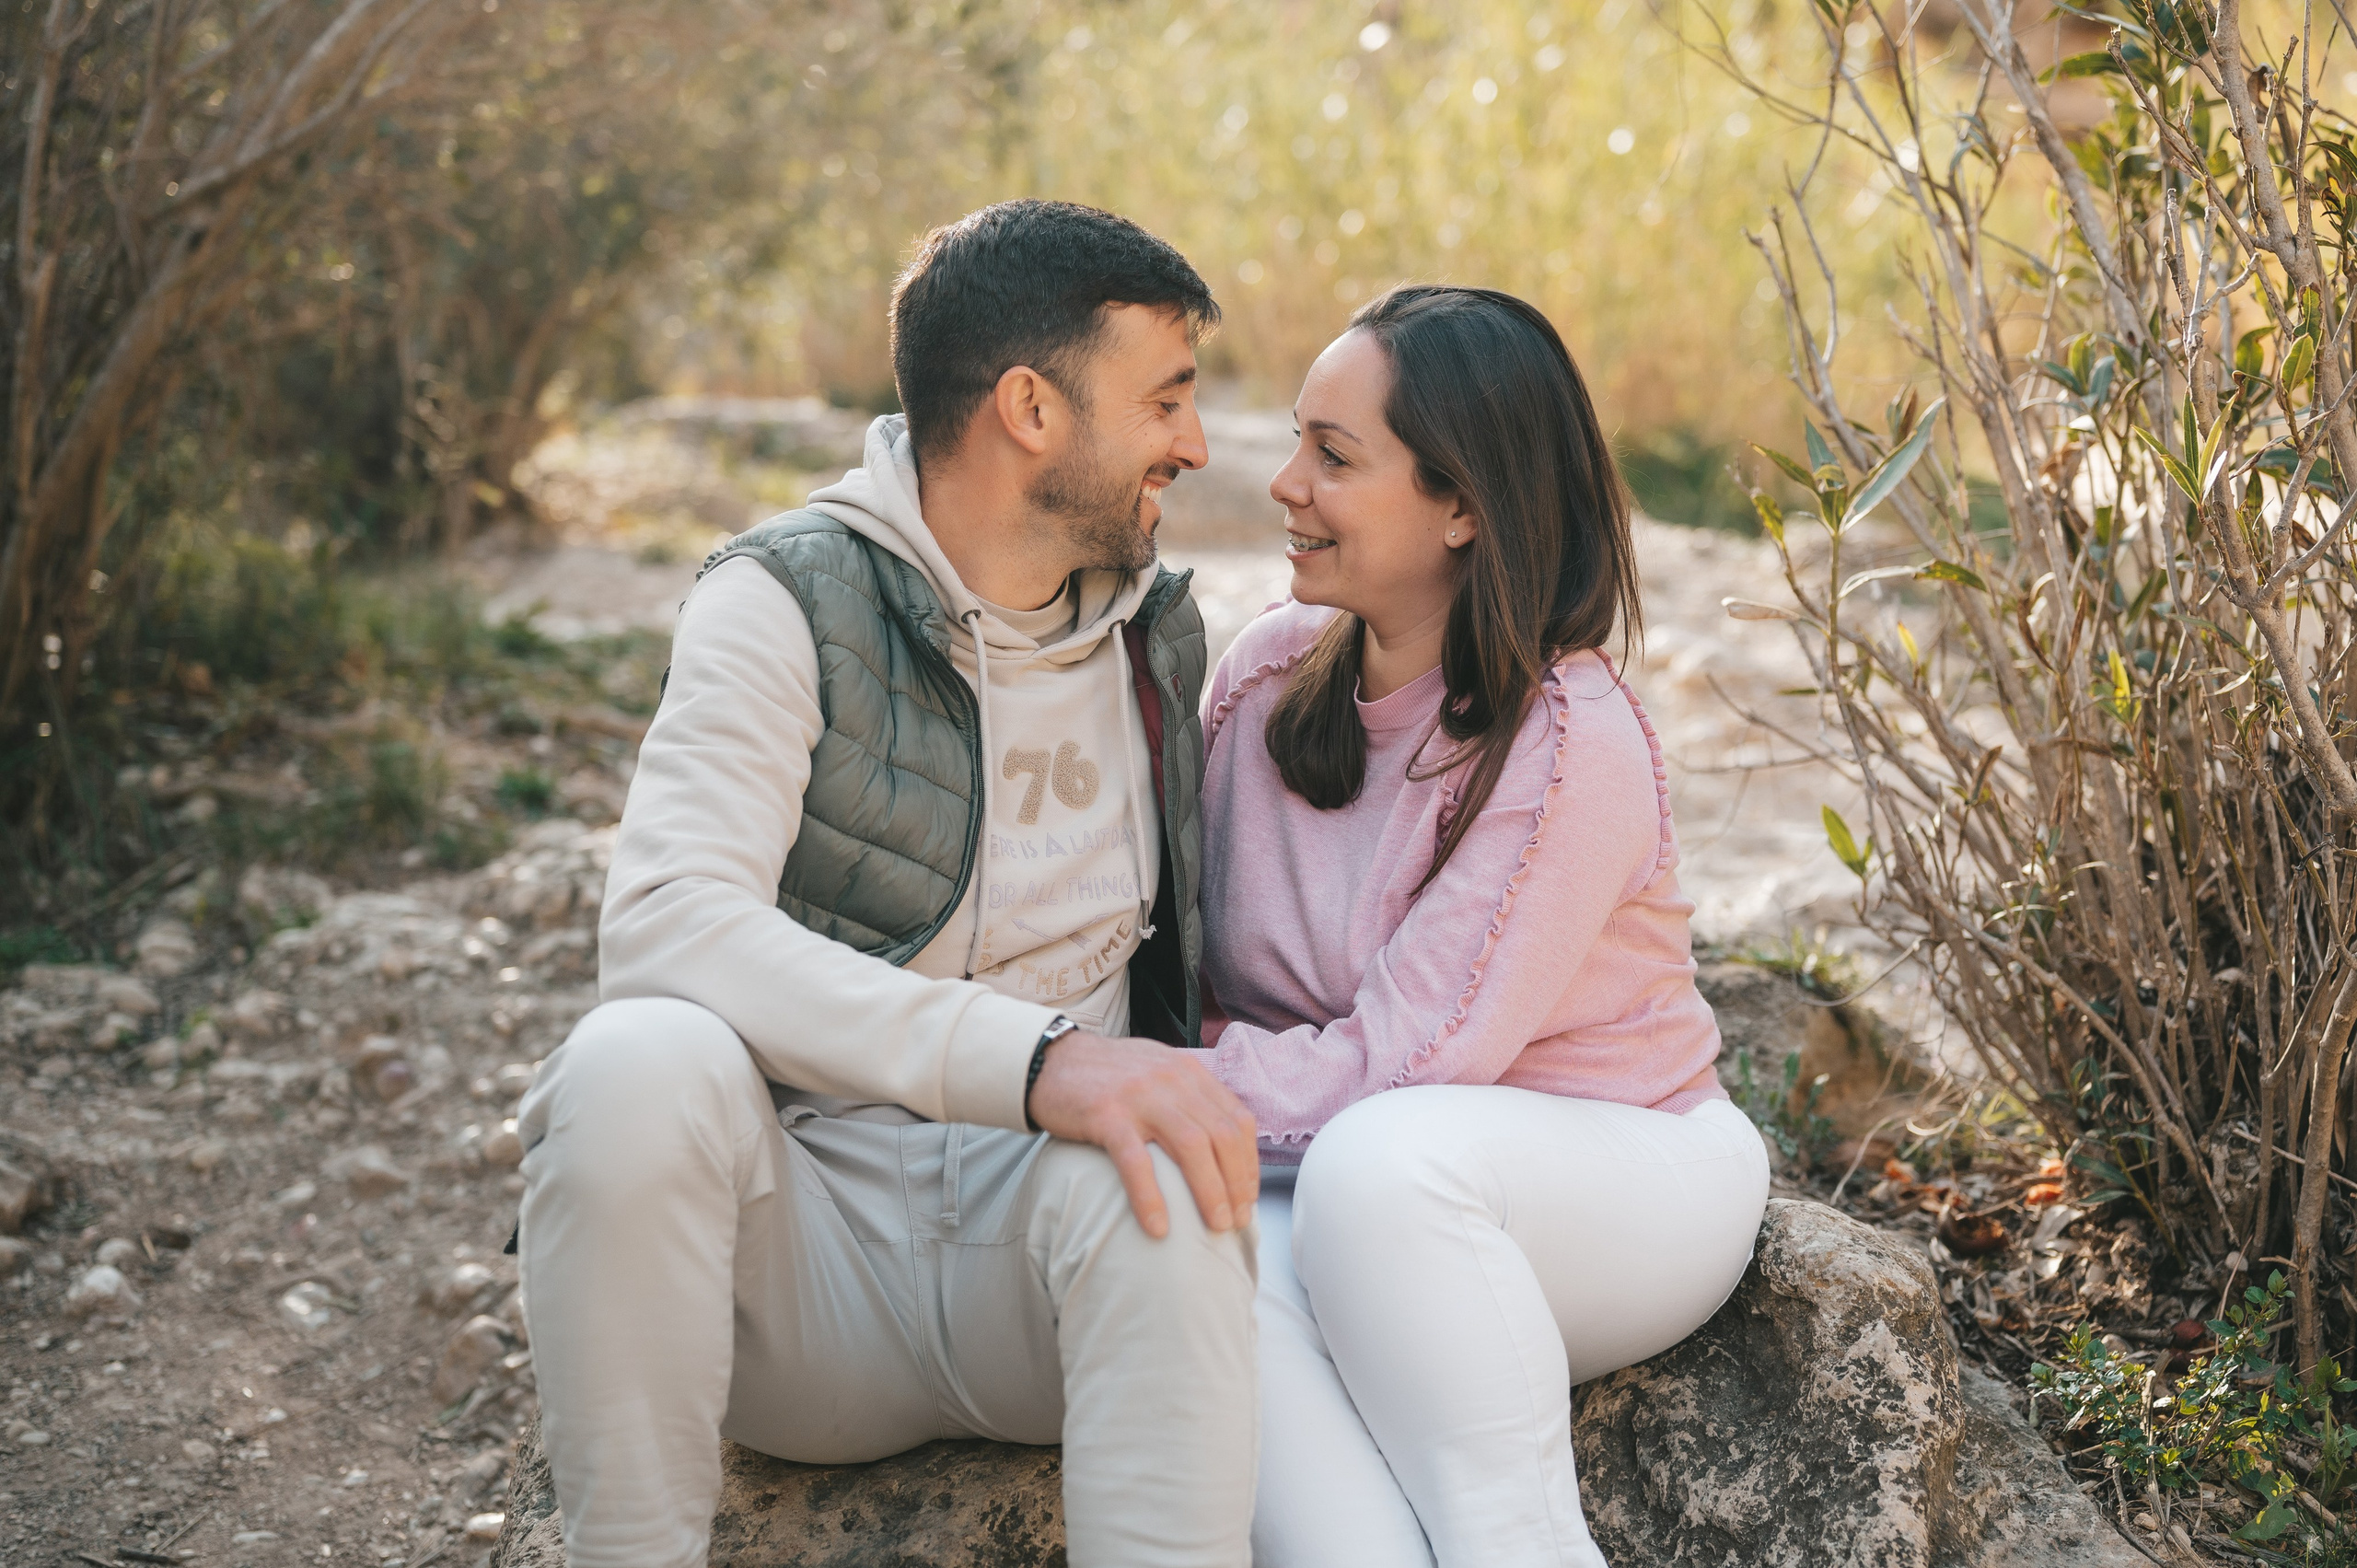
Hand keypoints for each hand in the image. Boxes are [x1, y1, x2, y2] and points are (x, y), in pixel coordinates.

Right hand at [1025, 1032, 1258, 1238]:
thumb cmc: (1105, 1075)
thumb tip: (1219, 1144)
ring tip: (1215, 1226)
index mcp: (1188, 1072)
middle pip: (1222, 1135)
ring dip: (1210, 1191)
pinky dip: (1151, 1197)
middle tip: (1238, 1220)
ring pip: (1192, 1147)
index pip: (1237, 1119)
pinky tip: (1158, 1228)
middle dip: (1237, 1183)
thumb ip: (1187, 1097)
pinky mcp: (1106, 1115)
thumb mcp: (1157, 1071)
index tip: (1247, 1197)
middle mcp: (1171, 1080)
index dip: (1249, 1162)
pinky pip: (1136, 1161)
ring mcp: (1139, 1096)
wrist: (1050, 1059)